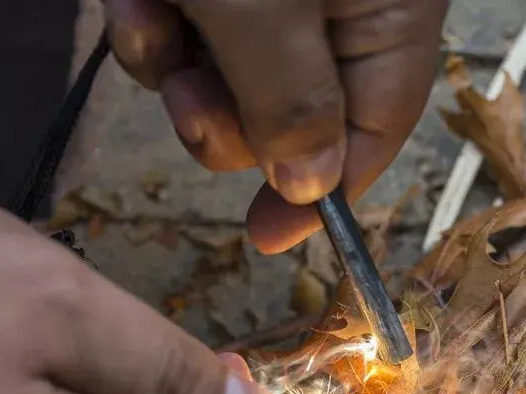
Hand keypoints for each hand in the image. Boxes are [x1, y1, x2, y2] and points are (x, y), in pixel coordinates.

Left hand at [104, 0, 447, 252]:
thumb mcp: (265, 1)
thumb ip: (292, 101)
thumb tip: (312, 189)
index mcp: (385, 9)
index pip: (373, 130)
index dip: (324, 194)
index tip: (271, 239)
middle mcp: (339, 4)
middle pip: (295, 116)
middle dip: (235, 128)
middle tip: (198, 106)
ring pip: (234, 82)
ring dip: (186, 79)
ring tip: (159, 28)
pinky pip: (192, 35)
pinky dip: (158, 33)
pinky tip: (141, 3)